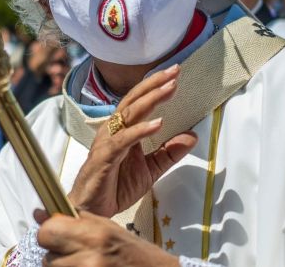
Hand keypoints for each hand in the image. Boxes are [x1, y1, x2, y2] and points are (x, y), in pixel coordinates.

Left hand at [36, 210, 177, 266]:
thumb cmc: (134, 253)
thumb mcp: (107, 227)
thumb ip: (74, 220)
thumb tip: (40, 214)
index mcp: (94, 235)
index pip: (47, 232)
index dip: (49, 232)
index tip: (56, 234)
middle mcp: (89, 258)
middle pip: (46, 256)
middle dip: (55, 253)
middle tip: (71, 252)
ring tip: (83, 263)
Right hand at [68, 65, 197, 217]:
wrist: (92, 211)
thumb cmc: (115, 187)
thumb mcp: (150, 169)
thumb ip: (169, 152)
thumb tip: (192, 136)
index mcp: (123, 130)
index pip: (140, 102)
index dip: (156, 87)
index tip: (175, 75)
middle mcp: (113, 130)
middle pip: (134, 100)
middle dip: (154, 84)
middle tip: (175, 72)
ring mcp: (107, 142)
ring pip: (129, 114)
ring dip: (150, 100)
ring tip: (169, 89)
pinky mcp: (105, 157)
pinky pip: (124, 140)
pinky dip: (141, 130)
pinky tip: (158, 124)